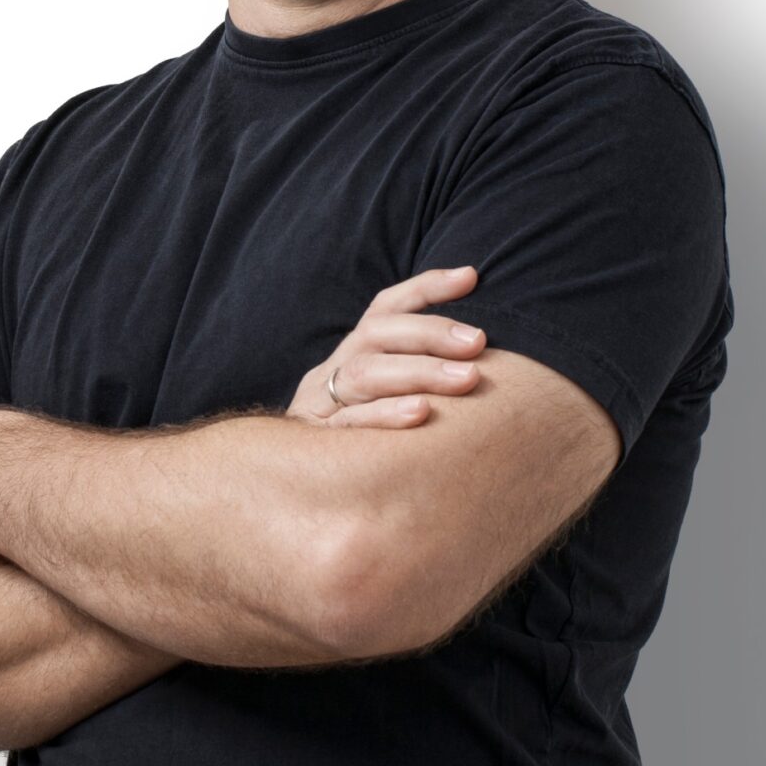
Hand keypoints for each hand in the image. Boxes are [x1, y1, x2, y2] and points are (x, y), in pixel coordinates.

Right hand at [286, 266, 484, 428]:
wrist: (285, 489)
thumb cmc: (356, 444)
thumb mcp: (380, 403)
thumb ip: (416, 375)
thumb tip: (480, 352)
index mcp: (352, 356)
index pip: (385, 309)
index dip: (425, 288)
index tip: (470, 276)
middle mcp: (333, 371)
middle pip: (376, 333)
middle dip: (431, 333)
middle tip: (477, 342)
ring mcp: (320, 404)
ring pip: (365, 373)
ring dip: (420, 372)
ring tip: (467, 378)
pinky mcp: (315, 441)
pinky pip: (349, 422)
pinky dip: (386, 415)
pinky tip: (422, 414)